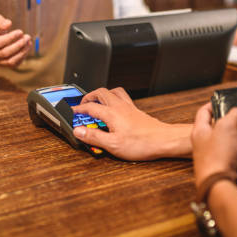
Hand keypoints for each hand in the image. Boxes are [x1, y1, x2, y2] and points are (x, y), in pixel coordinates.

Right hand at [0, 14, 31, 66]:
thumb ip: (0, 21)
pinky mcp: (1, 65)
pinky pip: (13, 64)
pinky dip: (22, 56)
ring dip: (22, 52)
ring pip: (10, 61)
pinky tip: (26, 47)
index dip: (11, 38)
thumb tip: (8, 24)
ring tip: (29, 42)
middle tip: (27, 37)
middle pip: (4, 53)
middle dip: (18, 45)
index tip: (21, 32)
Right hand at [71, 87, 192, 160]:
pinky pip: (123, 97)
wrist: (163, 140)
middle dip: (89, 97)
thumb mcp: (112, 145)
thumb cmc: (142, 143)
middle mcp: (120, 107)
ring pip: (113, 91)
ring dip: (103, 94)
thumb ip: (94, 136)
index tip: (73, 112)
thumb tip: (78, 131)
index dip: (79, 109)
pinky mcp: (136, 111)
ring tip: (97, 101)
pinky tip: (115, 107)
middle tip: (82, 104)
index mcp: (111, 113)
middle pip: (101, 93)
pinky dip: (114, 98)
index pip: (90, 107)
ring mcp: (129, 107)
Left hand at [191, 102, 236, 188]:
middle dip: (230, 121)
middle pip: (216, 127)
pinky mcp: (224, 169)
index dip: (213, 104)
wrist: (220, 185)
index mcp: (199, 131)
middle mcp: (204, 144)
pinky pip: (235, 156)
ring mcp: (214, 157)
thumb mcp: (226, 127)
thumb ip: (235, 115)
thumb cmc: (217, 156)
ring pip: (227, 142)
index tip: (225, 100)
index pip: (203, 111)